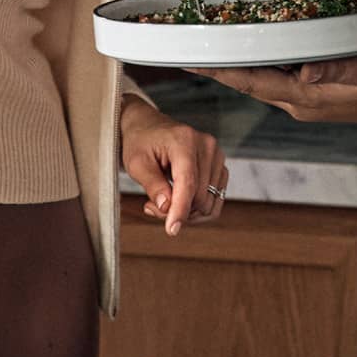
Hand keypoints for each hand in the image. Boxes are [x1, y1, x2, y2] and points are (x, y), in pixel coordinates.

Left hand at [119, 96, 228, 235]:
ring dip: (187, 210)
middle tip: (151, 206)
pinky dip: (197, 206)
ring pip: (210, 201)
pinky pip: (216, 197)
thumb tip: (167, 208)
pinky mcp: (219, 164)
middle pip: (200, 196)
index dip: (180, 210)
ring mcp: (217, 154)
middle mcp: (207, 146)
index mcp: (185, 141)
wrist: (149, 126)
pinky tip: (178, 200)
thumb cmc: (140, 143)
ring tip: (163, 202)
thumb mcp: (136, 164)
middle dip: (177, 211)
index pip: (188, 183)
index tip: (172, 230)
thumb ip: (153, 185)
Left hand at [190, 45, 356, 131]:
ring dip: (240, 64)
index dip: (221, 72)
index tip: (191, 61)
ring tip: (215, 44)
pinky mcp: (317, 91)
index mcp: (307, 98)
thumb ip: (338, 68)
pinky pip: (281, 76)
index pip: (253, 83)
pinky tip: (258, 46)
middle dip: (221, 67)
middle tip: (191, 48)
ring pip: (264, 79)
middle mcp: (300, 101)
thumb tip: (305, 71)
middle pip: (251, 82)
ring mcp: (307, 98)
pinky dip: (264, 62)